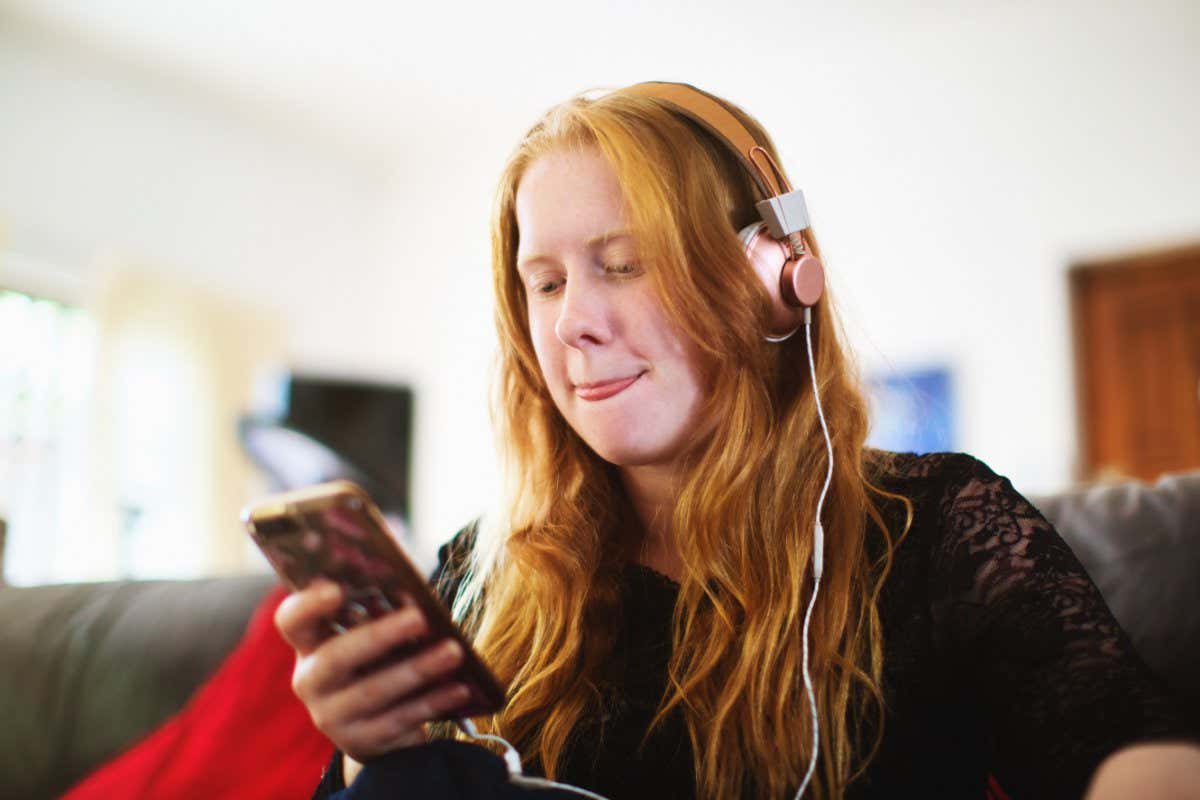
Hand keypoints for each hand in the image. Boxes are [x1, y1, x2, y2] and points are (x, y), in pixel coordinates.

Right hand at [274, 579, 470, 762]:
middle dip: (379, 635)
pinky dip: (432, 702)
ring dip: (418, 669)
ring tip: (454, 651)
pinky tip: (460, 688)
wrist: (373, 726)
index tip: (336, 588)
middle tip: (419, 616)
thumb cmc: (377, 661)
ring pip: (374, 691)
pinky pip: (398, 720)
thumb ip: (379, 615)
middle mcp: (310, 681)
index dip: (308, 604)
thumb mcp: (370, 636)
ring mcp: (331, 716)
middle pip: (335, 657)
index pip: (292, 620)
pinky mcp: (359, 742)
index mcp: (309, 643)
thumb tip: (413, 596)